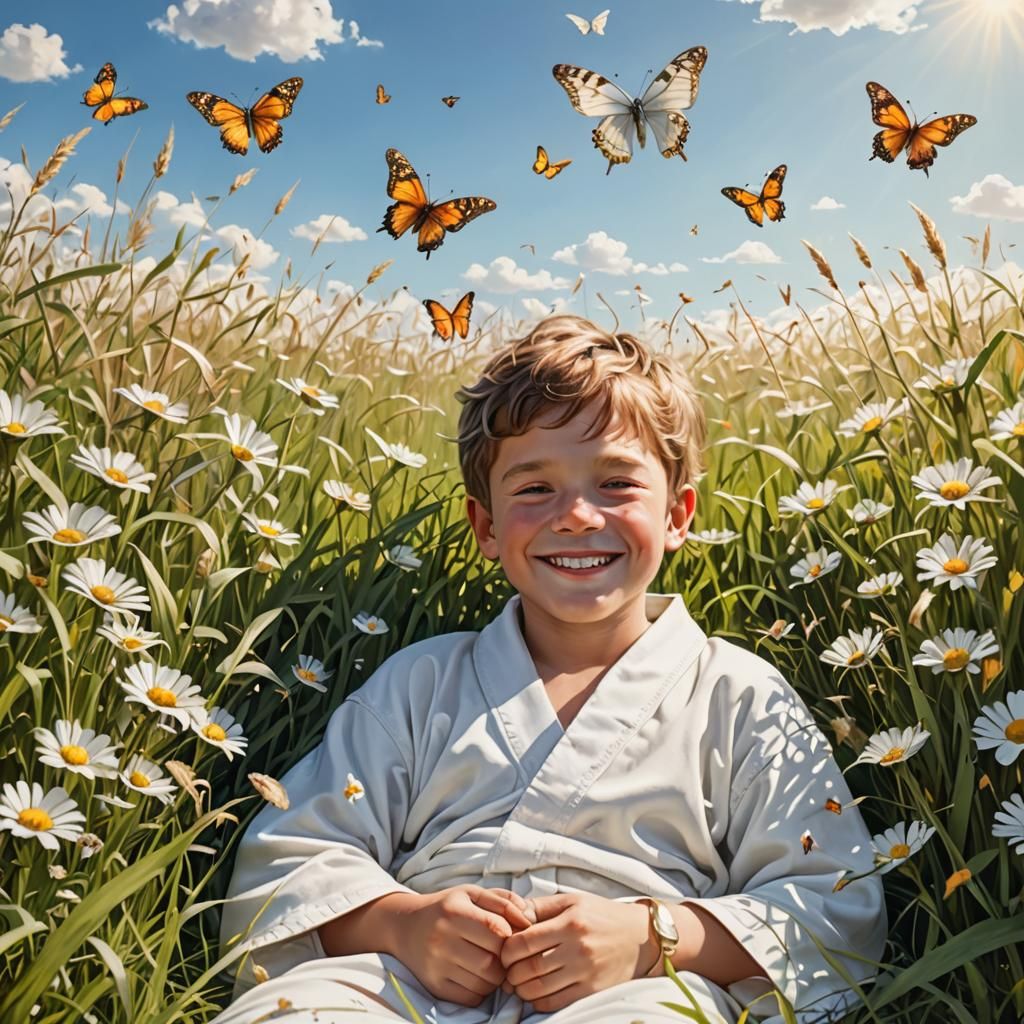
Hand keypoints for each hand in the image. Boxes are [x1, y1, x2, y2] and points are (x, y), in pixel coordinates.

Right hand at [397, 884, 534, 1007]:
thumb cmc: (447, 908)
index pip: (496, 930)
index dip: (511, 935)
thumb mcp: (471, 893)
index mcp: (454, 911)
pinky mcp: (434, 986)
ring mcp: (436, 965)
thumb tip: (529, 918)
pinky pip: (470, 997)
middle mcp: (442, 938)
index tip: (510, 935)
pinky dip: (481, 990)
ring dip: (495, 977)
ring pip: (483, 983)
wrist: (405, 926)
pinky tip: (476, 975)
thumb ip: (503, 900)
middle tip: (502, 953)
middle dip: (504, 960)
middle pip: (491, 962)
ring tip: (490, 963)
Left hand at [496, 893, 652, 1012]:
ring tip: (517, 982)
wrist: (640, 936)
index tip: (504, 950)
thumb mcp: (572, 901)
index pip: (525, 941)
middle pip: (529, 967)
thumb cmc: (601, 915)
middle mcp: (578, 948)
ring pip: (539, 988)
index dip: (507, 949)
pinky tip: (535, 993)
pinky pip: (556, 1002)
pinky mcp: (592, 990)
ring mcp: (586, 972)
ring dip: (521, 988)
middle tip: (507, 969)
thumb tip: (513, 916)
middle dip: (511, 972)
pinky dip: (538, 1001)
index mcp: (570, 922)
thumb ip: (541, 907)